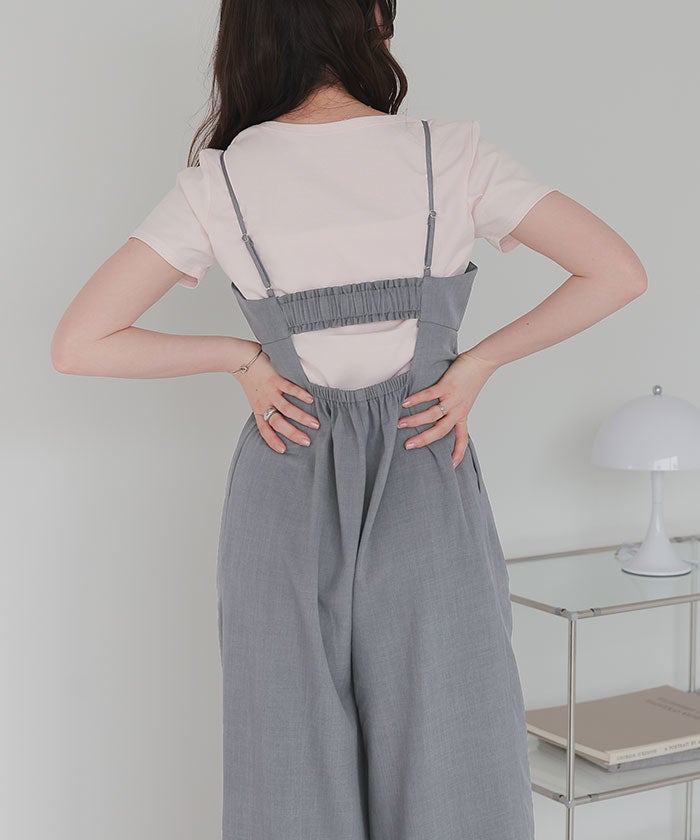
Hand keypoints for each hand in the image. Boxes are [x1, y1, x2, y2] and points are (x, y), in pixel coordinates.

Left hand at [233, 345, 319, 453]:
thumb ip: (267, 407)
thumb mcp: (256, 397)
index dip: (272, 440)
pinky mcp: (275, 379)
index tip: (282, 450)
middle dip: (293, 434)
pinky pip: (289, 389)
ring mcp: (270, 392)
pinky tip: (310, 400)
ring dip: (302, 417)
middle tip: (307, 441)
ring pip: (286, 409)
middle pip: (278, 423)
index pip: (264, 429)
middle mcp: (264, 403)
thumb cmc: (250, 378)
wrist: (240, 359)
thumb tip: (283, 417)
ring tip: (315, 424)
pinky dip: (300, 395)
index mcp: (258, 409)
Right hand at [398, 351, 498, 466]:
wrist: (481, 362)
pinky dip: (416, 399)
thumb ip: (452, 408)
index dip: (458, 453)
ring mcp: (452, 399)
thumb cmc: (471, 379)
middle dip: (423, 440)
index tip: (452, 466)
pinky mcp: (447, 386)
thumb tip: (436, 413)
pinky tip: (405, 402)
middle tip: (408, 446)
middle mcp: (457, 410)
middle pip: (440, 431)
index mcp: (462, 415)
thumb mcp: (464, 399)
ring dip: (415, 421)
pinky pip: (429, 395)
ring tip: (400, 424)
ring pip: (433, 415)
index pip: (462, 439)